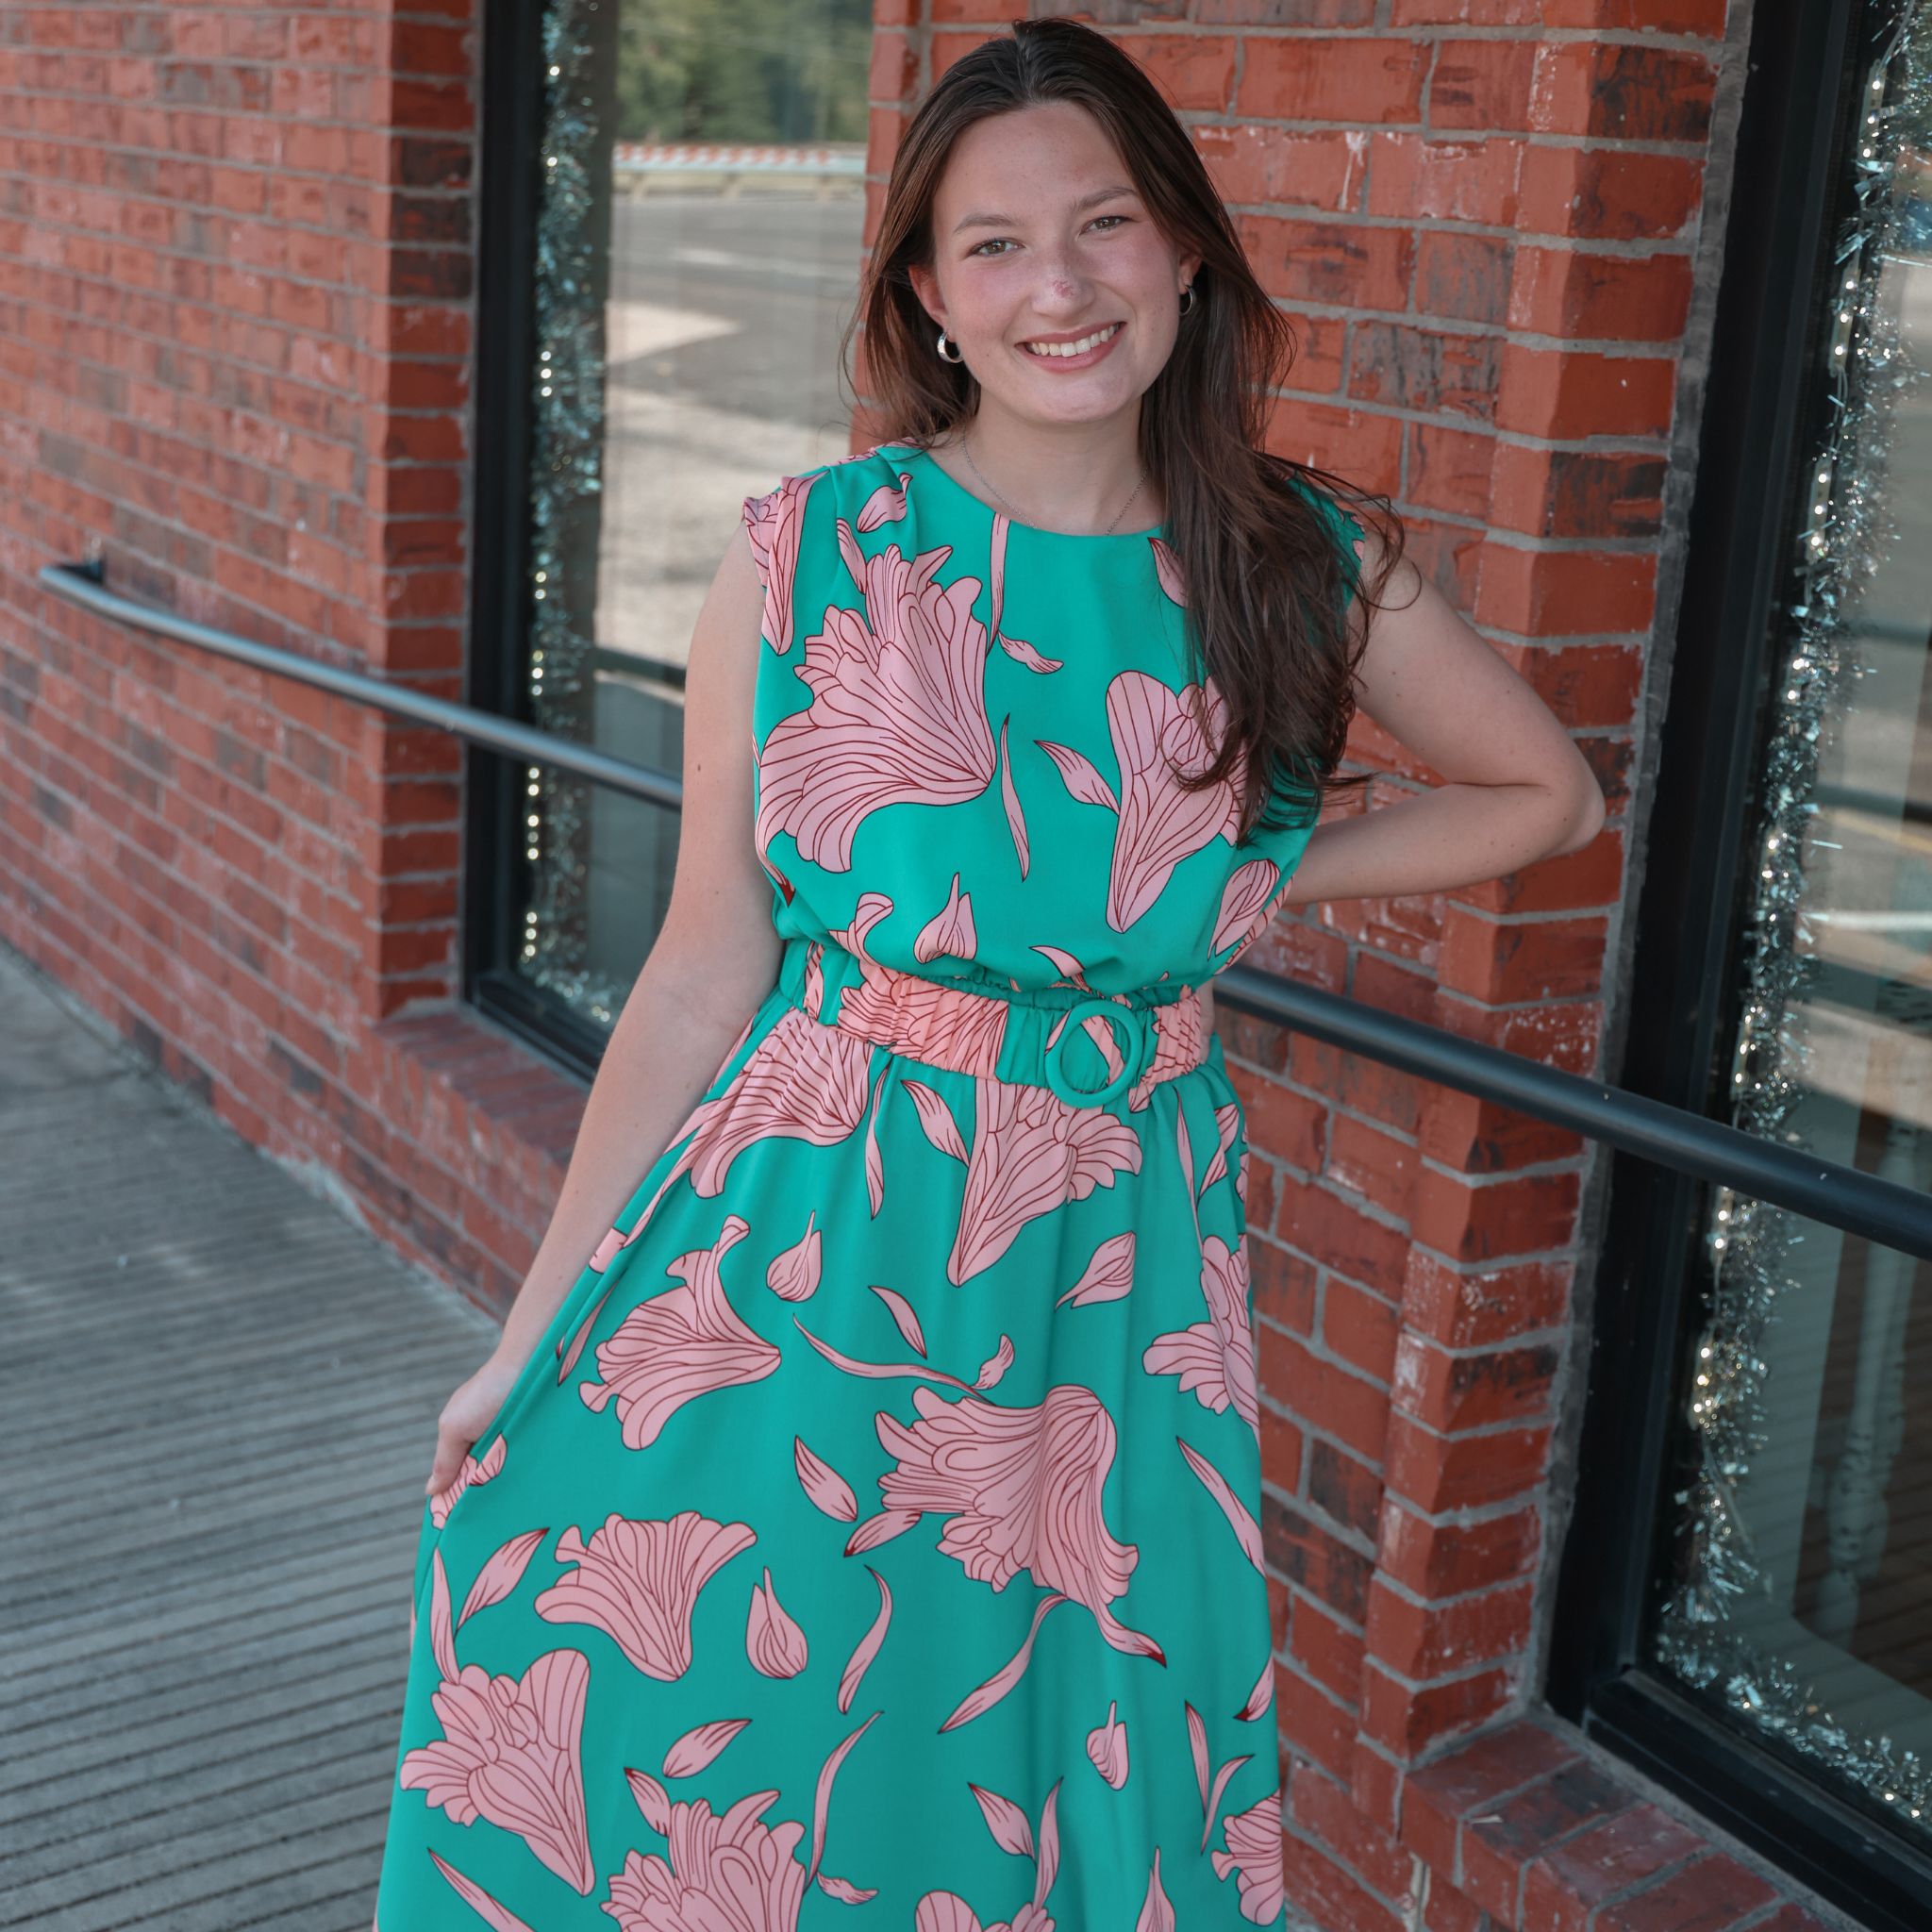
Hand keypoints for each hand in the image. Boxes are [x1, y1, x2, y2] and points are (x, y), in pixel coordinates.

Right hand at [422, 1352, 525, 1500]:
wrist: (528, 1364)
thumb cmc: (487, 1393)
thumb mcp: (456, 1429)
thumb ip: (445, 1461)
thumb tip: (430, 1492)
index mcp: (464, 1440)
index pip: (457, 1480)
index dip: (459, 1499)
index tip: (467, 1521)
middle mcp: (488, 1441)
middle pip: (482, 1480)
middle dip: (486, 1492)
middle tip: (495, 1513)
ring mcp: (512, 1439)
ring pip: (505, 1473)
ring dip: (508, 1482)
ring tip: (516, 1501)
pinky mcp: (535, 1437)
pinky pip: (527, 1460)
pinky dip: (526, 1469)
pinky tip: (532, 1481)